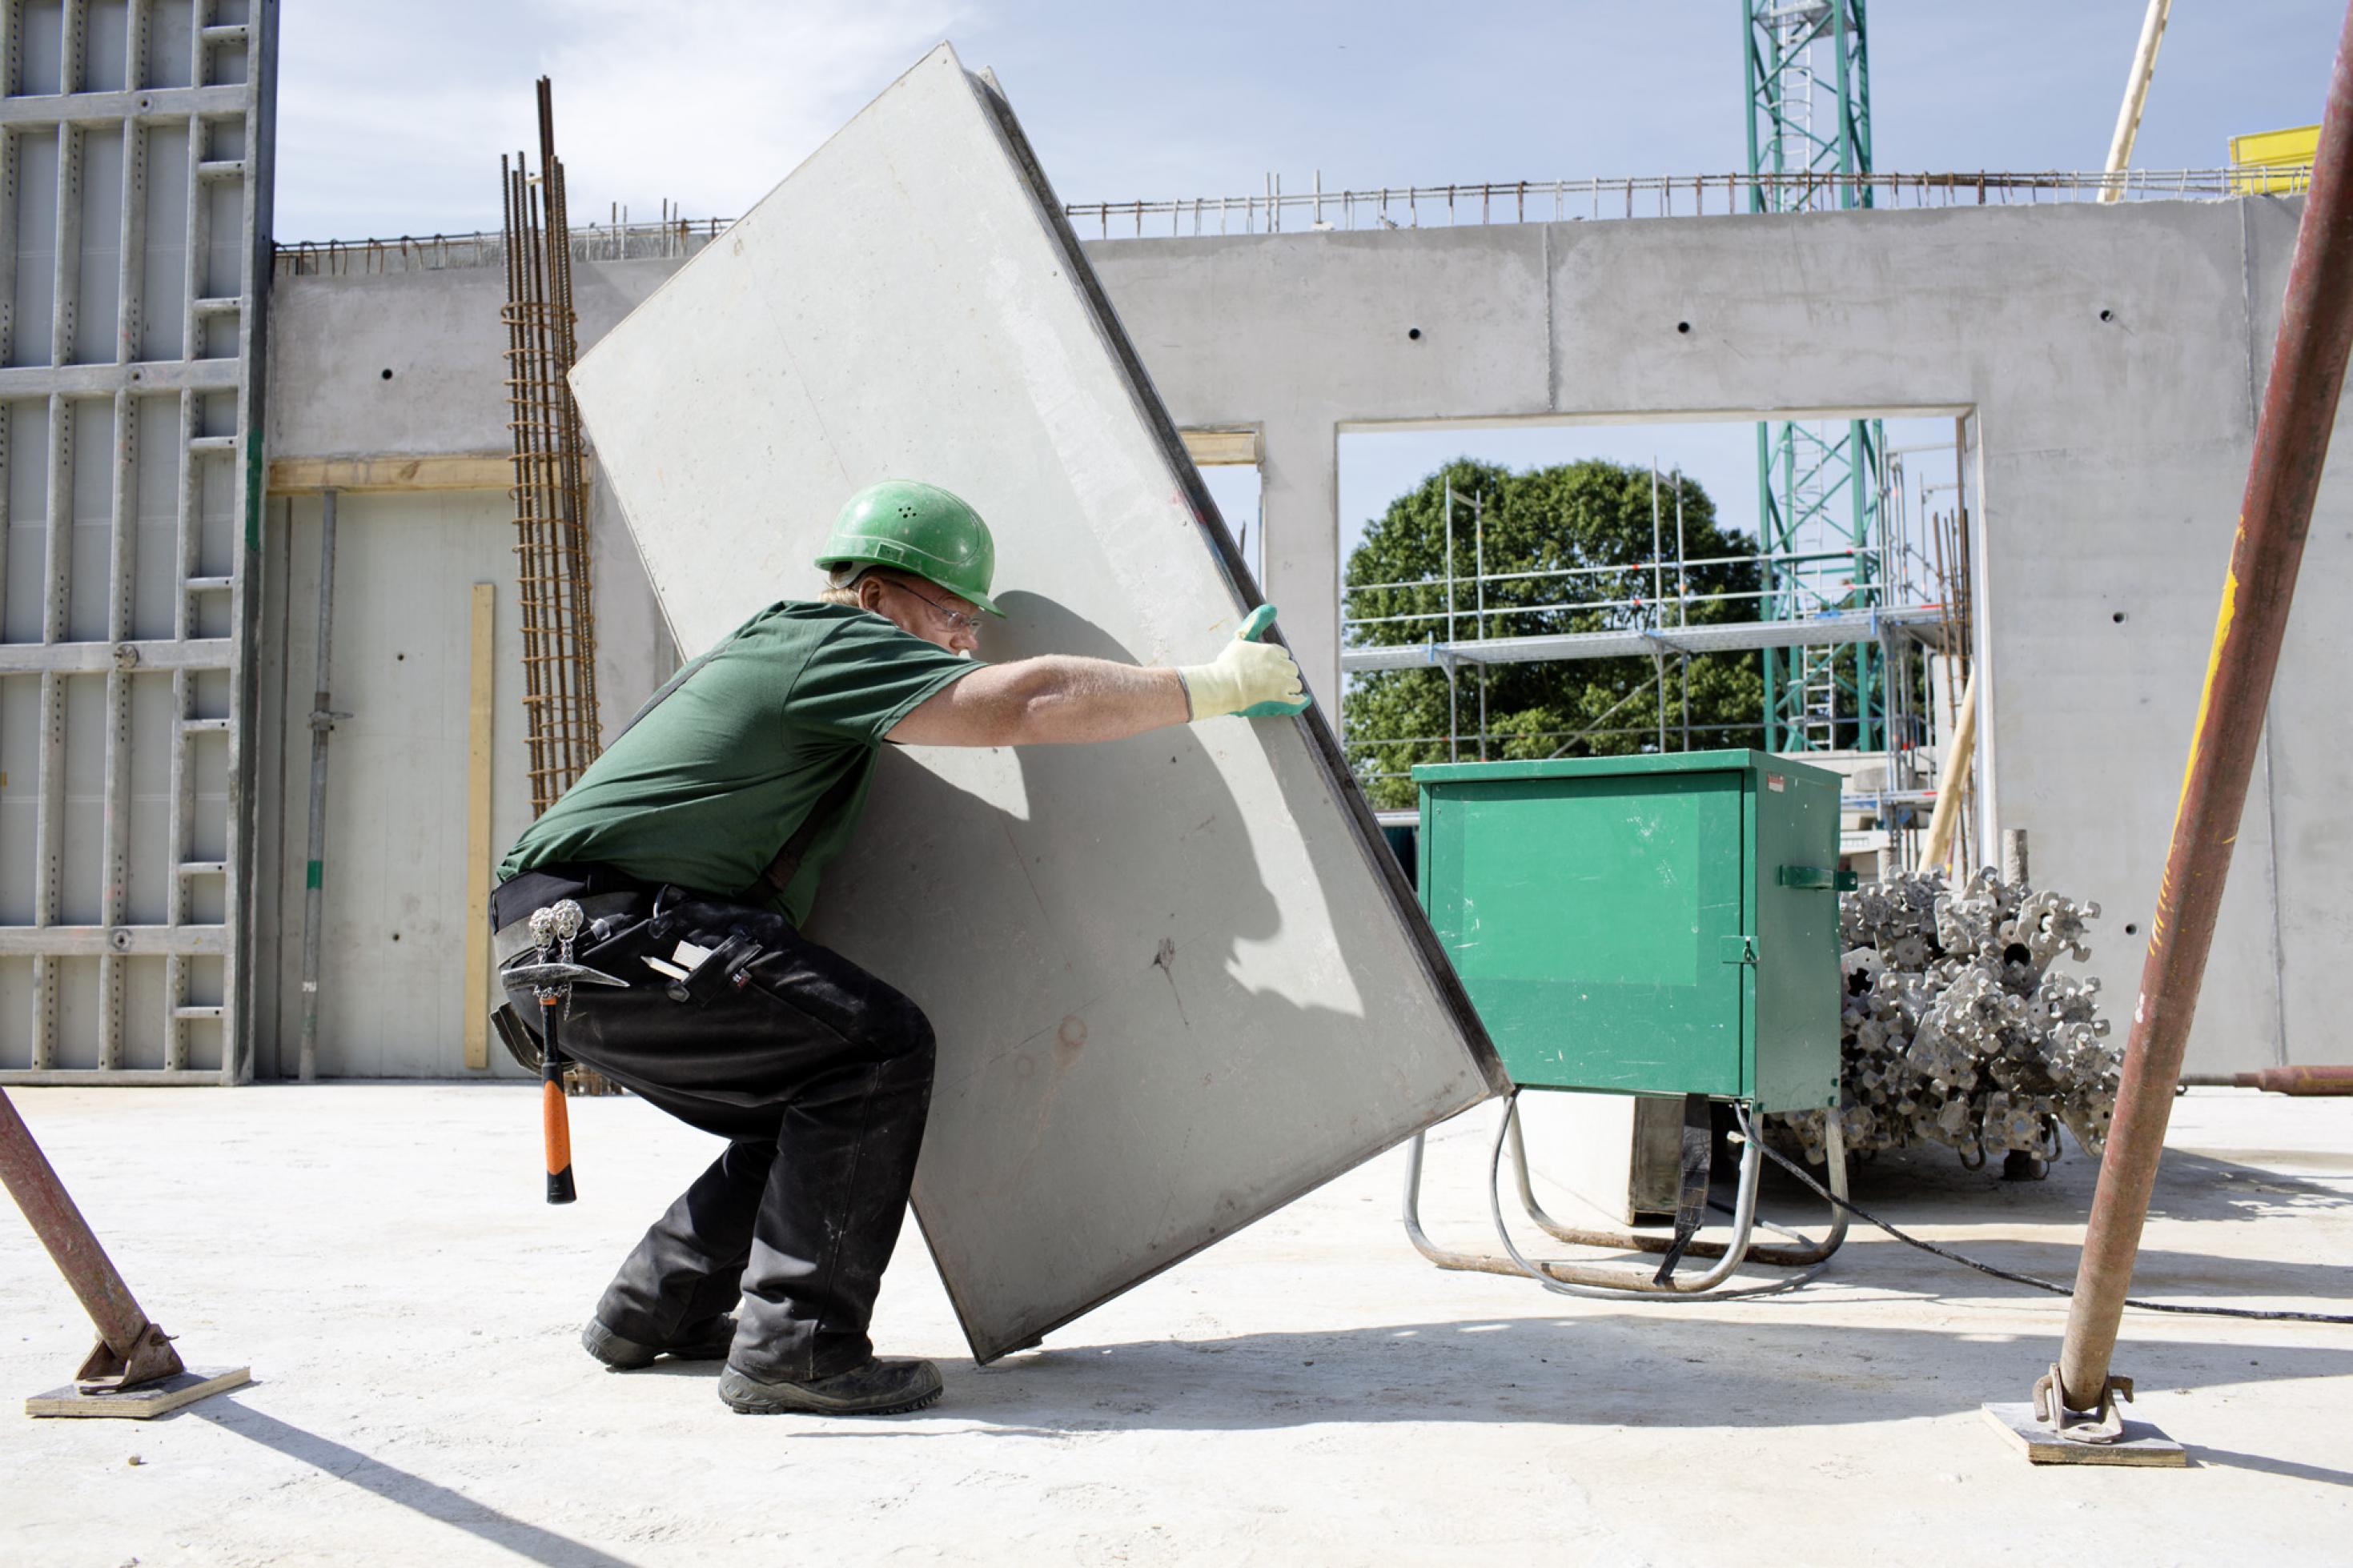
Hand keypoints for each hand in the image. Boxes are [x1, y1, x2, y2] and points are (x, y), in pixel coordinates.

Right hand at [1177, 607, 1308, 719]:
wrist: (1221, 686)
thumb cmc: (1227, 665)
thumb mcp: (1240, 640)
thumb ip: (1254, 624)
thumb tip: (1272, 607)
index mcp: (1271, 650)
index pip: (1283, 654)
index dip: (1277, 661)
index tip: (1269, 668)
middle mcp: (1279, 664)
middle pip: (1291, 668)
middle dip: (1285, 673)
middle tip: (1274, 680)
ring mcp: (1281, 682)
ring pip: (1295, 683)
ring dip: (1290, 687)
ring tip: (1281, 691)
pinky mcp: (1280, 698)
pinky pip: (1297, 700)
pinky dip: (1299, 701)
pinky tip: (1300, 700)